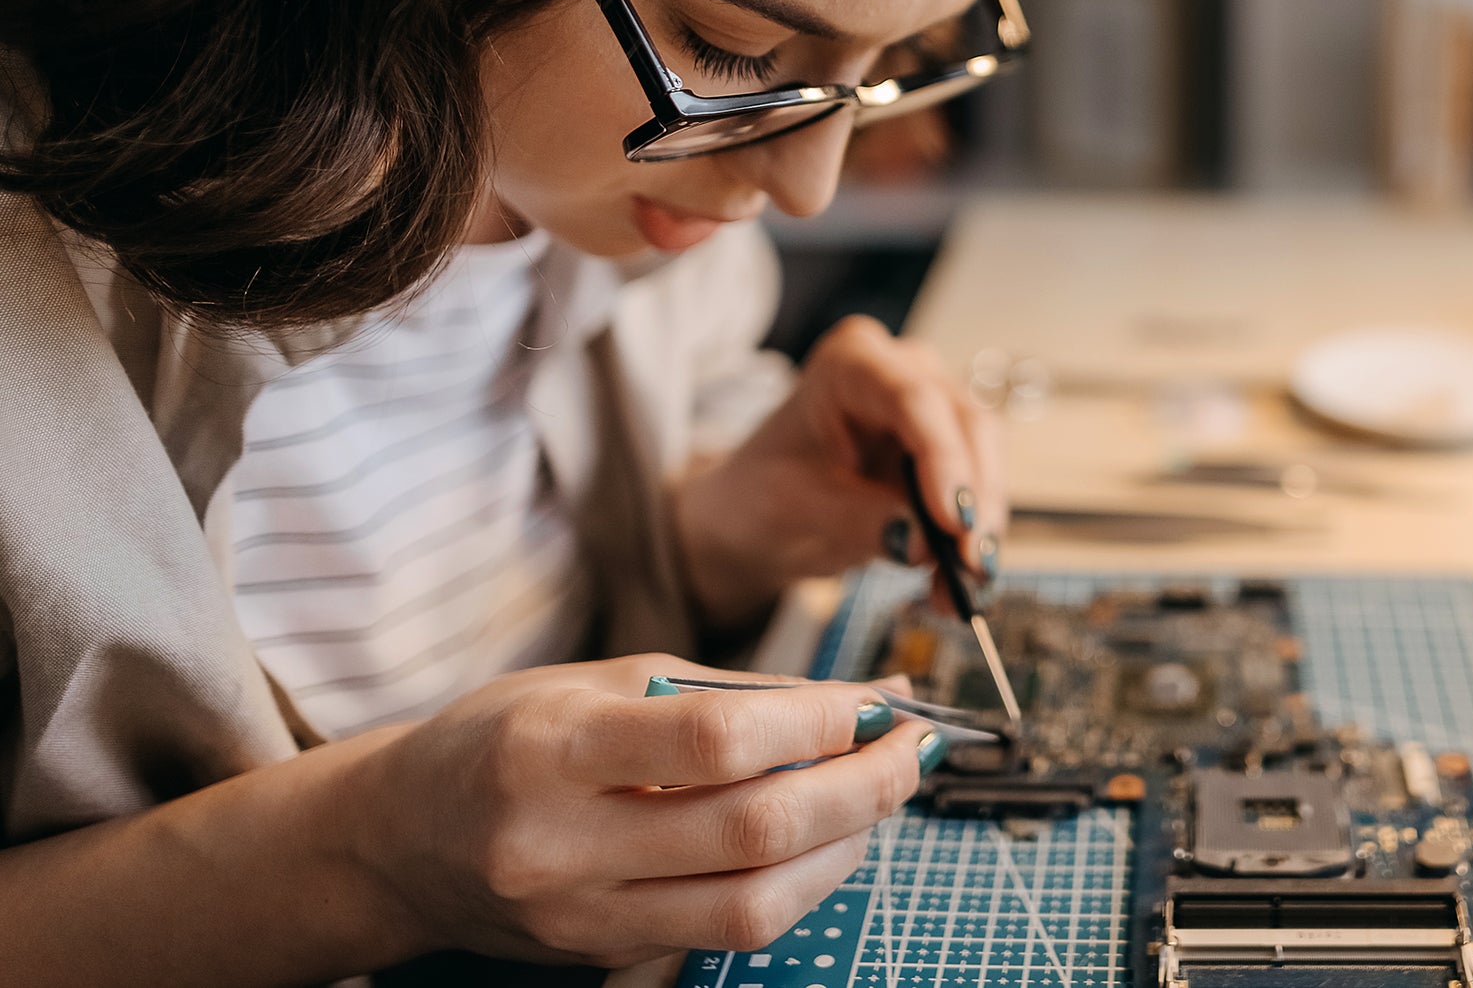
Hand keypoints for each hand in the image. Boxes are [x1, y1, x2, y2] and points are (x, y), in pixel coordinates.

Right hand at [344, 655, 936, 964]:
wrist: (398, 839)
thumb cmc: (505, 737)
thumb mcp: (599, 681)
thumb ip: (727, 692)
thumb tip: (860, 702)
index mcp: (554, 748)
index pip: (717, 740)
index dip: (818, 724)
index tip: (876, 705)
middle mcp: (562, 843)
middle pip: (753, 831)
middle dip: (860, 789)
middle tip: (911, 752)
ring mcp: (581, 914)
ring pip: (754, 903)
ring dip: (845, 847)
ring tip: (876, 797)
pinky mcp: (602, 955)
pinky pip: (728, 932)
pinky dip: (798, 886)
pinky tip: (824, 842)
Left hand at [676, 315, 1005, 628]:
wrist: (761, 514)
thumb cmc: (765, 494)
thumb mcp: (799, 509)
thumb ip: (863, 520)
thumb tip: (927, 542)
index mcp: (851, 362)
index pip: (914, 400)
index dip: (944, 459)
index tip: (955, 522)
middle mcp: (906, 372)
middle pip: (966, 424)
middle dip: (976, 498)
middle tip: (972, 564)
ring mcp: (934, 408)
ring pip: (985, 459)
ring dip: (981, 527)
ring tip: (960, 589)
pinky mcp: (950, 450)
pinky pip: (979, 491)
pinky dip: (972, 539)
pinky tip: (956, 584)